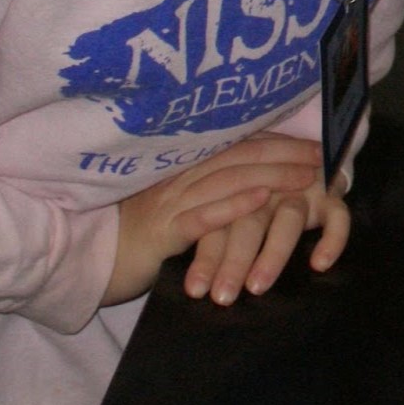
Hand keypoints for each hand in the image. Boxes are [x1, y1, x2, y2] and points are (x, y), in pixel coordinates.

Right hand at [102, 135, 321, 305]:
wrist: (82, 262)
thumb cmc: (132, 236)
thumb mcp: (170, 205)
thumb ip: (200, 189)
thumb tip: (245, 180)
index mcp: (182, 169)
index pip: (236, 147)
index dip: (276, 142)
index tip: (311, 143)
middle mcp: (177, 178)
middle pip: (238, 157)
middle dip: (283, 154)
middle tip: (321, 155)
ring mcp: (169, 202)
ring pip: (226, 181)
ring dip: (270, 174)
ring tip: (304, 174)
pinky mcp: (161, 233)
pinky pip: (201, 217)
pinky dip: (233, 206)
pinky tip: (260, 199)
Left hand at [183, 167, 350, 304]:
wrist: (310, 160)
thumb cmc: (263, 198)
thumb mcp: (236, 213)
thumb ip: (216, 238)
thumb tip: (192, 286)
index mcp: (239, 190)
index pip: (220, 222)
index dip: (207, 256)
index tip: (195, 290)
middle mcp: (270, 188)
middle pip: (250, 221)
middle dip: (234, 259)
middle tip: (222, 297)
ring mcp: (302, 189)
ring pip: (289, 217)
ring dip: (273, 251)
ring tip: (257, 287)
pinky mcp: (332, 194)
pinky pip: (337, 216)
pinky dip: (332, 238)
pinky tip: (320, 264)